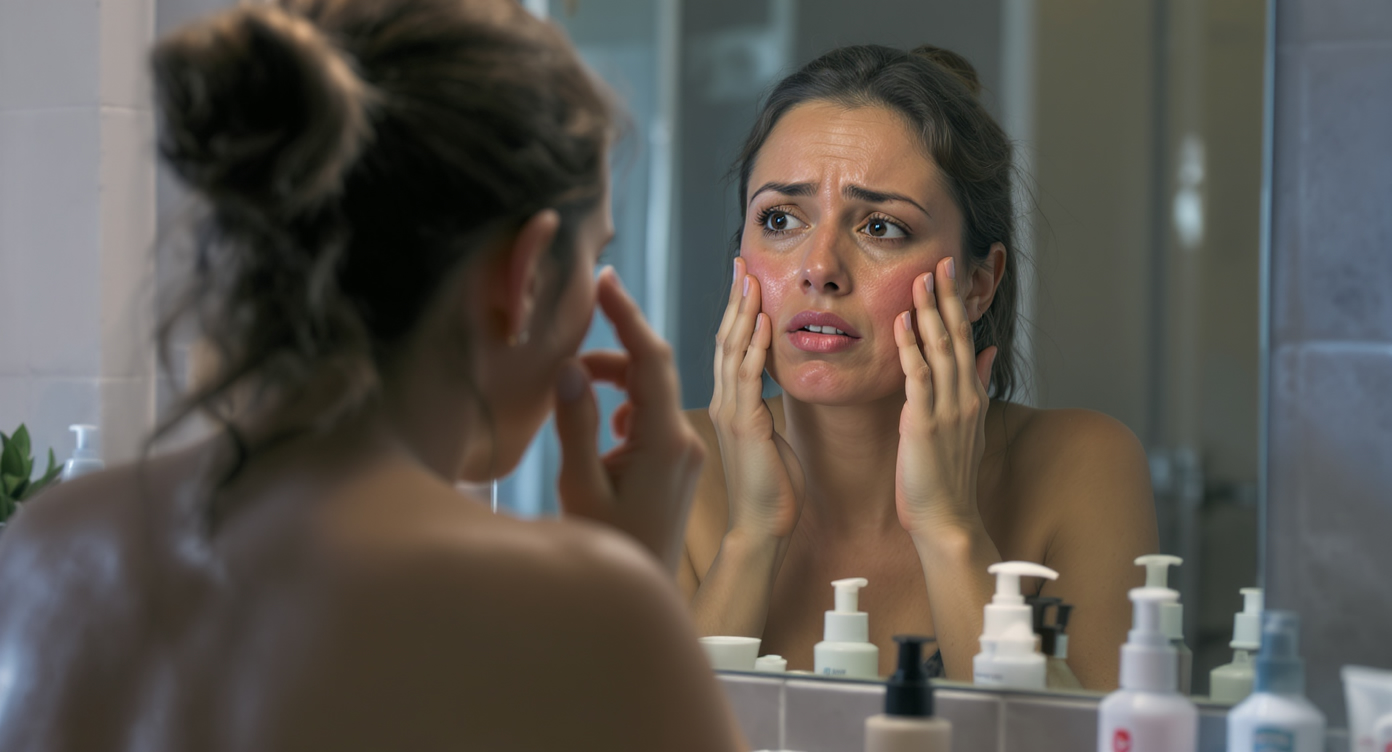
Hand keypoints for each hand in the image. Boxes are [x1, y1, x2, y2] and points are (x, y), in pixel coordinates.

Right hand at [553, 268, 705, 570]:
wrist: (645, 594)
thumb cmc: (610, 550)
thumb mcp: (582, 489)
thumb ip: (576, 426)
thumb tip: (570, 370)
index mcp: (664, 442)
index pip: (650, 360)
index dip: (626, 315)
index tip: (604, 281)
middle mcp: (683, 441)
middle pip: (653, 371)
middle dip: (615, 346)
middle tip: (577, 327)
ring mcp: (684, 454)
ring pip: (651, 394)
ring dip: (616, 381)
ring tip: (574, 387)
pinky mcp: (677, 465)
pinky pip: (653, 417)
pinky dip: (625, 407)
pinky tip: (602, 426)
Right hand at [708, 258, 804, 540]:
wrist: (763, 530)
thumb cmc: (771, 489)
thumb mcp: (768, 437)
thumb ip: (763, 407)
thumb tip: (769, 385)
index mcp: (730, 404)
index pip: (729, 346)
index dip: (735, 309)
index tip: (744, 276)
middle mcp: (724, 402)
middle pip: (725, 339)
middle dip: (734, 299)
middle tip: (741, 260)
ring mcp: (730, 413)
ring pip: (732, 351)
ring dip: (742, 311)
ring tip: (748, 276)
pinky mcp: (745, 427)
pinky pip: (747, 379)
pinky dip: (754, 346)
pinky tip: (762, 321)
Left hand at [893, 256, 997, 538]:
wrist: (948, 520)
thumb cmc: (948, 477)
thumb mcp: (968, 427)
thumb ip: (976, 385)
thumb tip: (986, 352)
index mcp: (971, 396)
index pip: (965, 339)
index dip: (957, 304)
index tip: (949, 272)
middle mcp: (964, 396)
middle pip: (956, 336)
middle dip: (947, 297)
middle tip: (939, 260)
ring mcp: (947, 409)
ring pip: (940, 349)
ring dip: (930, 311)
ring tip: (920, 278)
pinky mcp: (926, 423)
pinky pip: (918, 377)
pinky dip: (911, 347)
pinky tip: (903, 322)